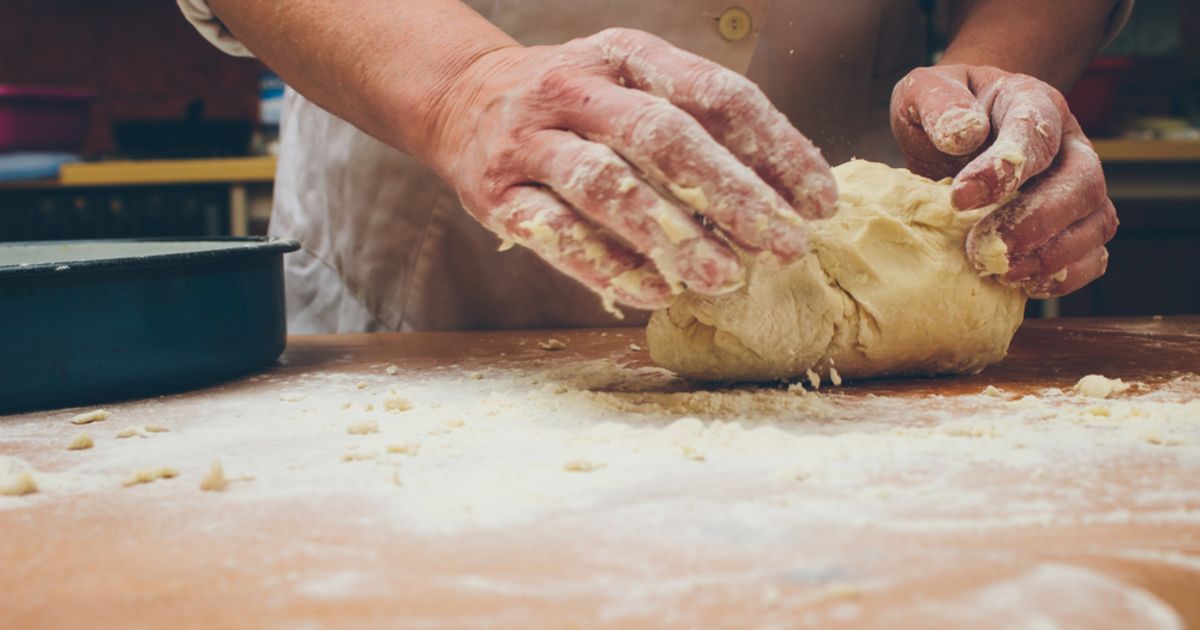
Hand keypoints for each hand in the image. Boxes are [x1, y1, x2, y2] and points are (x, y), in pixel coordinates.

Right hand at [428, 28, 836, 309]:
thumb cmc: (575, 105)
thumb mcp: (633, 85)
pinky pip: (555, 233)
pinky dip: (607, 266)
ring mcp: (529, 140)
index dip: (774, 146)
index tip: (818, 202)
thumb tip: (786, 192)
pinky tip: (654, 292)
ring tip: (722, 276)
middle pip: (662, 136)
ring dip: (669, 234)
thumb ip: (697, 124)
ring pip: (605, 185)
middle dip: (730, 193)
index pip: (713, 92)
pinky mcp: (496, 194)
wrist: (462, 101)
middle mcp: (574, 88)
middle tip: (783, 245)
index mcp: (624, 53)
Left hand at [891, 64, 1117, 297]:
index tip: (960, 199)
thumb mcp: (923, 91)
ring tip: (999, 271)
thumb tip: (963, 134)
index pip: (1036, 133)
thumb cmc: (941, 111)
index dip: (1004, 169)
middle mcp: (1068, 144)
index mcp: (1033, 102)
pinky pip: (1093, 255)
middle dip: (1036, 221)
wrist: (955, 131)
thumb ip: (938, 103)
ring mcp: (1078, 187)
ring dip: (1052, 255)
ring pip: (1096, 223)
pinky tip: (1019, 283)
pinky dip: (1065, 276)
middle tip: (981, 248)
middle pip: (1082, 183)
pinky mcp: (1075, 224)